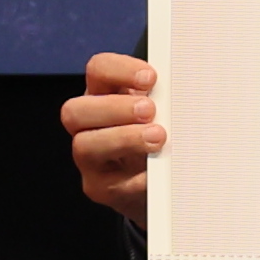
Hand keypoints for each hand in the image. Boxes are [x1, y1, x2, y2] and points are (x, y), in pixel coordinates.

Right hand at [65, 51, 161, 218]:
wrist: (157, 183)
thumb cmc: (157, 137)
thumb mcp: (160, 110)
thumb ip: (164, 97)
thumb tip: (184, 89)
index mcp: (103, 95)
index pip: (98, 70)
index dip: (120, 70)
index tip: (151, 78)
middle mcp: (88, 125)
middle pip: (75, 110)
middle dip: (115, 108)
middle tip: (149, 111)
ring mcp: (90, 159)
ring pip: (85, 146)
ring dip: (124, 139)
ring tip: (158, 138)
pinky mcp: (100, 189)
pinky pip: (113, 184)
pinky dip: (140, 176)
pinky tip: (159, 172)